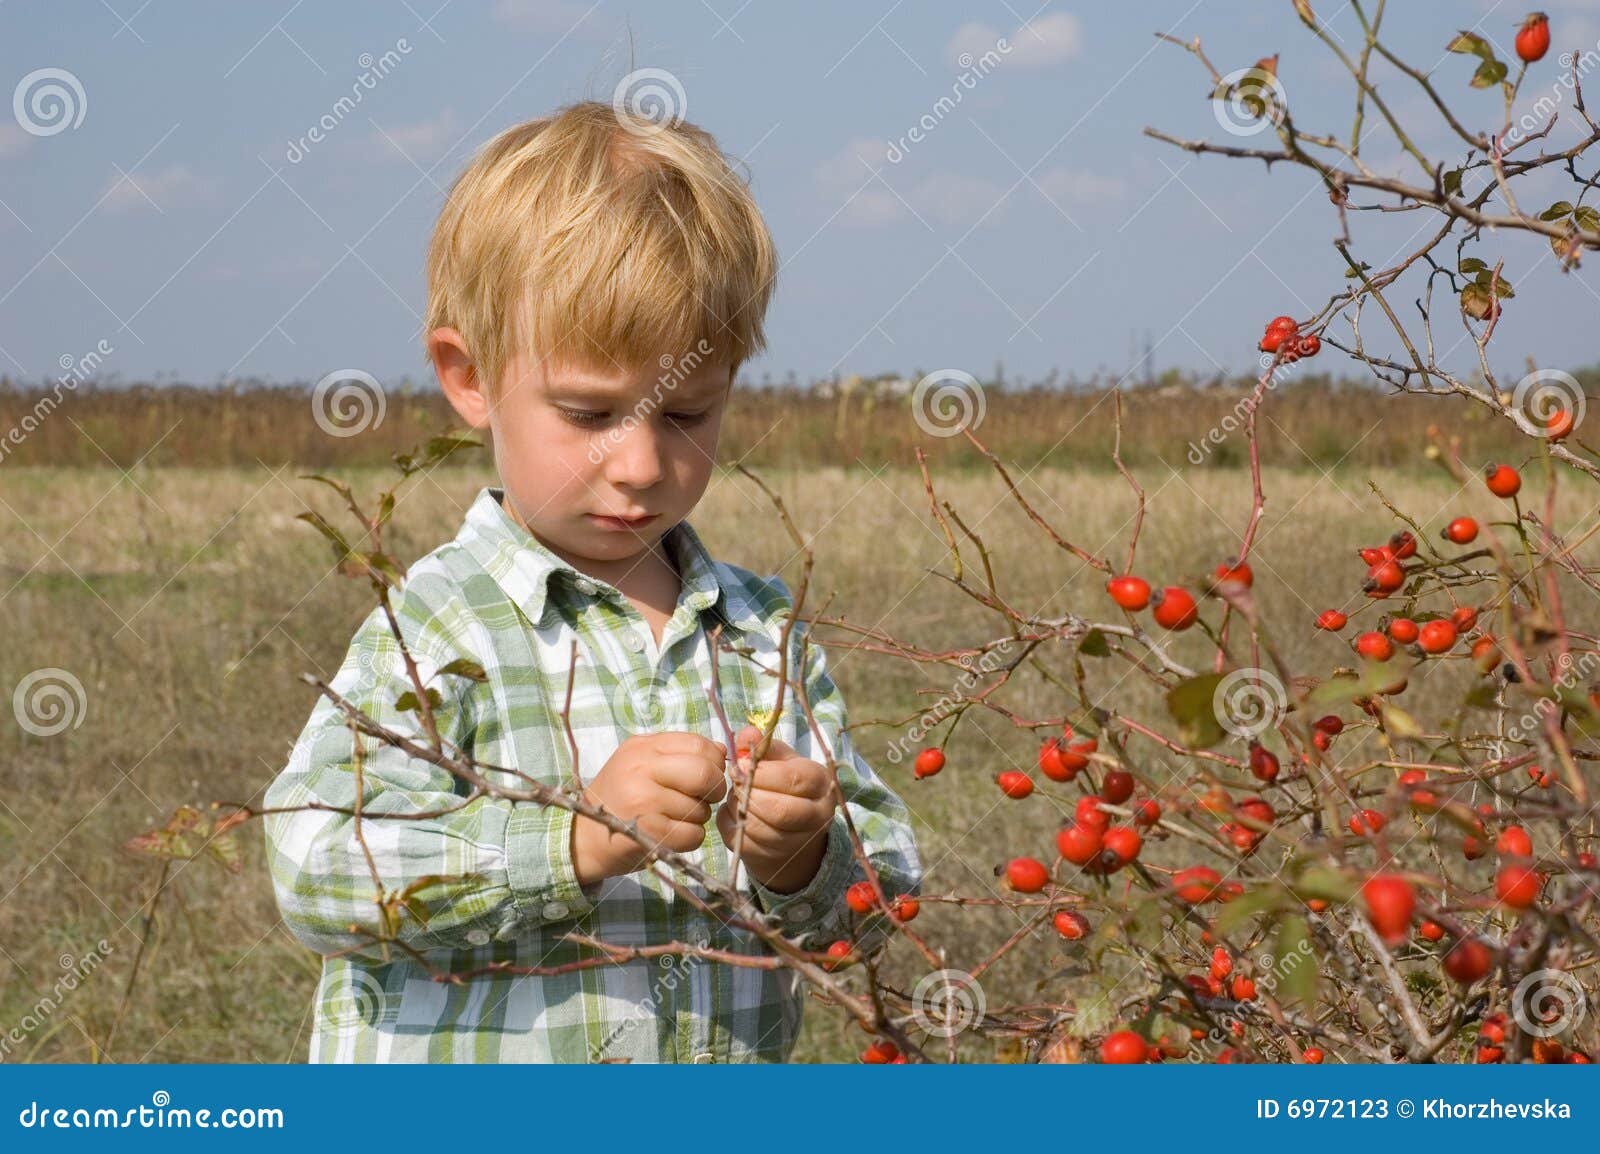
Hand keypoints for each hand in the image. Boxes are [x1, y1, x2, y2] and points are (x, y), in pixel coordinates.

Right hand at [570, 731, 727, 884]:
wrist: (584, 837)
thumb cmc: (620, 798)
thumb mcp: (641, 763)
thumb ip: (679, 753)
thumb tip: (722, 751)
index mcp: (642, 747)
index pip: (699, 744)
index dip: (714, 762)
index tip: (708, 776)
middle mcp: (640, 769)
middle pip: (704, 773)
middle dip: (714, 789)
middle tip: (704, 799)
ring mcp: (642, 800)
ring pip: (701, 808)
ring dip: (697, 817)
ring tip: (675, 817)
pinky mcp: (646, 831)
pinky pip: (693, 834)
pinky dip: (690, 838)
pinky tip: (672, 834)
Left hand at [717, 725, 836, 893]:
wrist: (794, 828)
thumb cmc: (786, 784)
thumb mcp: (781, 759)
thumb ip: (763, 746)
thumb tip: (747, 734)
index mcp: (821, 785)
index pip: (793, 780)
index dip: (762, 773)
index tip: (741, 764)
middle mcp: (816, 817)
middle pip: (778, 809)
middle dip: (749, 793)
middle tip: (735, 781)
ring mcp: (795, 842)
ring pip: (759, 828)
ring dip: (739, 808)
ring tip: (737, 795)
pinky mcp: (771, 858)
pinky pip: (742, 841)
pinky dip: (731, 824)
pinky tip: (735, 812)